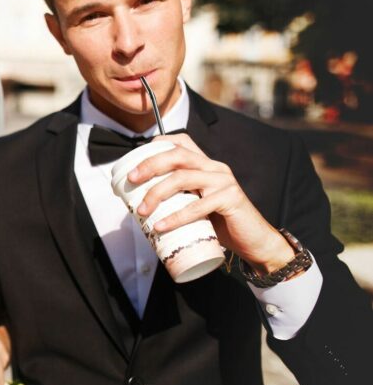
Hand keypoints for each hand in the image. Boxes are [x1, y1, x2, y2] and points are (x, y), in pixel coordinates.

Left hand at [130, 134, 294, 273]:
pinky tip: (161, 226)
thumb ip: (178, 198)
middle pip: (178, 155)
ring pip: (183, 177)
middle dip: (150, 165)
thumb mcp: (196, 205)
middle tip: (131, 180)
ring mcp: (224, 182)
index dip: (158, 145)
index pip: (182, 142)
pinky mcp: (231, 199)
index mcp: (206, 165)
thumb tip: (139, 205)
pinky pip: (198, 206)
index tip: (138, 159)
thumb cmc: (220, 224)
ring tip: (142, 210)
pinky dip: (176, 217)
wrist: (253, 241)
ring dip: (157, 193)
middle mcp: (215, 168)